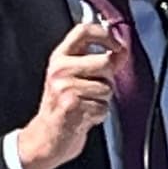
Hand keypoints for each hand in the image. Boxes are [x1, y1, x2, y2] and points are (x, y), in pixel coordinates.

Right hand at [10, 17, 117, 168]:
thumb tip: (121, 52)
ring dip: (103, 100)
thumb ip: (98, 63)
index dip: (106, 35)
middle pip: (104, 62)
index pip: (84, 31)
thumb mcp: (74, 78)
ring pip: (107, 87)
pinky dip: (99, 115)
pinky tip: (84, 117)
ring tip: (86, 105)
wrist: (46, 137)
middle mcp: (60, 69)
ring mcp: (64, 87)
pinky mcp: (72, 106)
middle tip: (94, 91)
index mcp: (60, 58)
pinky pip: (103, 107)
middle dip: (108, 79)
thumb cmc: (61, 107)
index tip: (117, 46)